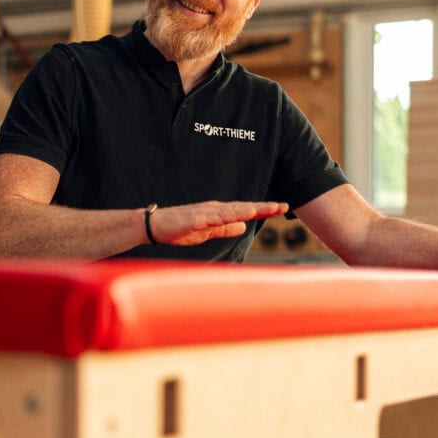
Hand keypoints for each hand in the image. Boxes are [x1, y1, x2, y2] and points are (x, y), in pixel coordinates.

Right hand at [149, 200, 288, 246]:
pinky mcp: (196, 218)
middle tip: (284, 206)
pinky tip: (244, 214)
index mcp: (218, 213)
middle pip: (243, 207)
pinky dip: (232, 214)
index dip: (263, 209)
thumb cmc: (178, 228)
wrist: (154, 226)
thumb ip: (224, 228)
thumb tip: (243, 226)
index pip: (244, 211)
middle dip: (264, 207)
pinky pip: (217, 217)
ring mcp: (206, 212)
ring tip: (269, 207)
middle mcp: (215, 209)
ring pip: (233, 210)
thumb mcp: (206, 232)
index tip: (281, 208)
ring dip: (252, 208)